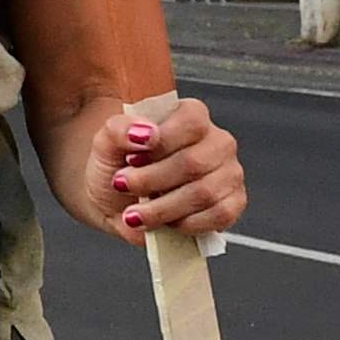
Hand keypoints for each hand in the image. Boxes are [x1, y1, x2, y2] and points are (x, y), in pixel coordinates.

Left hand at [70, 96, 245, 243]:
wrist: (117, 200)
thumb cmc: (117, 165)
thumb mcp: (106, 142)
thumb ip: (119, 129)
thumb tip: (145, 132)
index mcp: (190, 116)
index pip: (192, 121)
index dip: (161, 142)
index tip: (131, 158)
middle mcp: (216, 142)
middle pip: (194, 162)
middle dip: (152, 180)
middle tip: (124, 186)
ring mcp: (228, 173)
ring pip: (204, 193)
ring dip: (163, 208)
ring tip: (135, 213)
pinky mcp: (232, 204)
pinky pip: (219, 216)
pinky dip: (186, 224)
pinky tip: (165, 222)